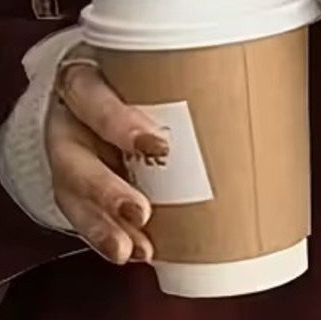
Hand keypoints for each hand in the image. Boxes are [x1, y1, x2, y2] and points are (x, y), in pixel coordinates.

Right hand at [47, 54, 168, 264]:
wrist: (93, 91)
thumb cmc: (131, 80)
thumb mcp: (145, 69)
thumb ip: (180, 81)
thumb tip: (253, 97)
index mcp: (83, 82)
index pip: (91, 96)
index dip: (119, 122)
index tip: (157, 145)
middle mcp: (68, 121)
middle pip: (74, 158)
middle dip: (106, 190)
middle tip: (140, 213)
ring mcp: (67, 158)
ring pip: (72, 196)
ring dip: (103, 226)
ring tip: (133, 249)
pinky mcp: (71, 188)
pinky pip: (83, 217)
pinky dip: (106, 236)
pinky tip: (130, 250)